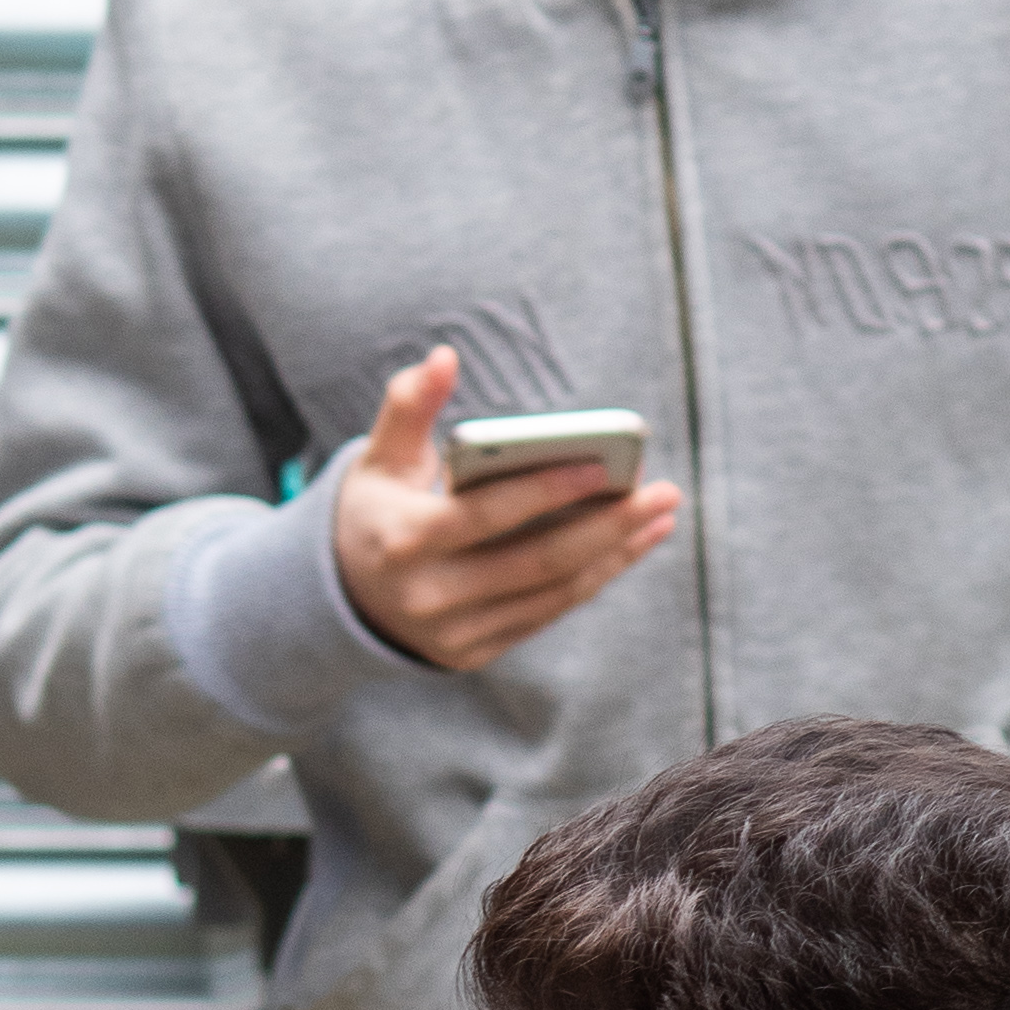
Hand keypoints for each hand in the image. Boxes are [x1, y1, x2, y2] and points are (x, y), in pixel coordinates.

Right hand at [331, 344, 682, 670]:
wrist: (345, 595)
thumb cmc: (377, 507)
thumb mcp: (380, 457)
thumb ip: (410, 404)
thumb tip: (444, 356)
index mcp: (402, 540)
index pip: (485, 516)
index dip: (546, 492)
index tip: (603, 466)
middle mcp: (428, 597)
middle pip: (535, 562)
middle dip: (607, 527)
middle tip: (663, 493)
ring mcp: (453, 633)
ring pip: (551, 594)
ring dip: (614, 555)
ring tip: (660, 515)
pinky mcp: (474, 653)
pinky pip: (547, 614)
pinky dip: (593, 578)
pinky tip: (630, 544)